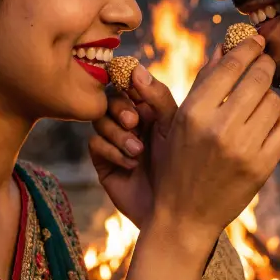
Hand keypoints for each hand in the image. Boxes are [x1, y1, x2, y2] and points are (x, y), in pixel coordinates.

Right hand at [88, 66, 177, 226]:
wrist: (178, 212)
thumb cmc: (185, 167)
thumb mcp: (174, 126)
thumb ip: (158, 96)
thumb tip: (137, 67)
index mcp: (149, 107)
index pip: (130, 83)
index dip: (128, 82)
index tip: (134, 88)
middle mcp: (129, 120)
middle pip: (110, 97)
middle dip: (121, 108)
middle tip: (135, 122)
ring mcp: (114, 140)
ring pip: (99, 119)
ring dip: (118, 133)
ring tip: (139, 150)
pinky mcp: (103, 161)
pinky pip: (94, 144)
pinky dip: (113, 152)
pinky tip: (131, 165)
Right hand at [146, 35, 279, 253]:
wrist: (185, 216)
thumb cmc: (177, 162)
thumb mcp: (178, 121)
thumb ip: (202, 83)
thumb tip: (225, 47)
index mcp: (193, 113)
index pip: (230, 66)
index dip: (247, 48)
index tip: (255, 41)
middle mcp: (218, 129)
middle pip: (258, 78)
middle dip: (265, 65)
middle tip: (265, 62)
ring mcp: (243, 150)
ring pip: (274, 102)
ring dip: (269, 97)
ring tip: (258, 103)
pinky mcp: (262, 167)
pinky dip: (278, 122)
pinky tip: (264, 126)